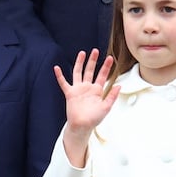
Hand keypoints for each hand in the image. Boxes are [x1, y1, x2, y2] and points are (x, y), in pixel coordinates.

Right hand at [54, 49, 120, 167]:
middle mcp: (87, 88)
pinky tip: (57, 68)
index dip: (106, 67)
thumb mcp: (106, 107)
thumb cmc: (94, 119)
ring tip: (82, 53)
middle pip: (90, 71)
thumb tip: (119, 85)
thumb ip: (112, 96)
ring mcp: (78, 89)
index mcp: (97, 90)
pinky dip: (60, 76)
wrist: (82, 125)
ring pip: (78, 73)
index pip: (102, 75)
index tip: (110, 58)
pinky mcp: (70, 93)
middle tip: (95, 51)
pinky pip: (63, 83)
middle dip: (93, 61)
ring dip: (79, 63)